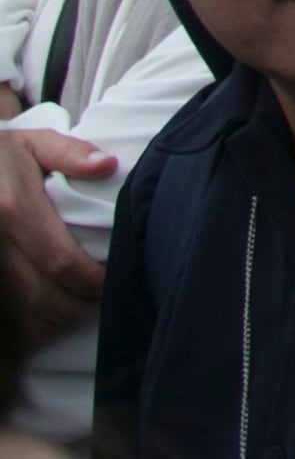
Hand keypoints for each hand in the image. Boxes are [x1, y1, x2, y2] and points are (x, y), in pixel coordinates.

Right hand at [0, 127, 110, 337]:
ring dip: (54, 320)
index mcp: (11, 208)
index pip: (61, 261)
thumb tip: (107, 165)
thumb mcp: (32, 144)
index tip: (110, 280)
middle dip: (77, 306)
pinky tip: (48, 315)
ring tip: (80, 307)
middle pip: (40, 296)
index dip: (91, 280)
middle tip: (101, 299)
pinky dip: (29, 326)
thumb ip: (69, 153)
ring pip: (20, 312)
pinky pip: (4, 316)